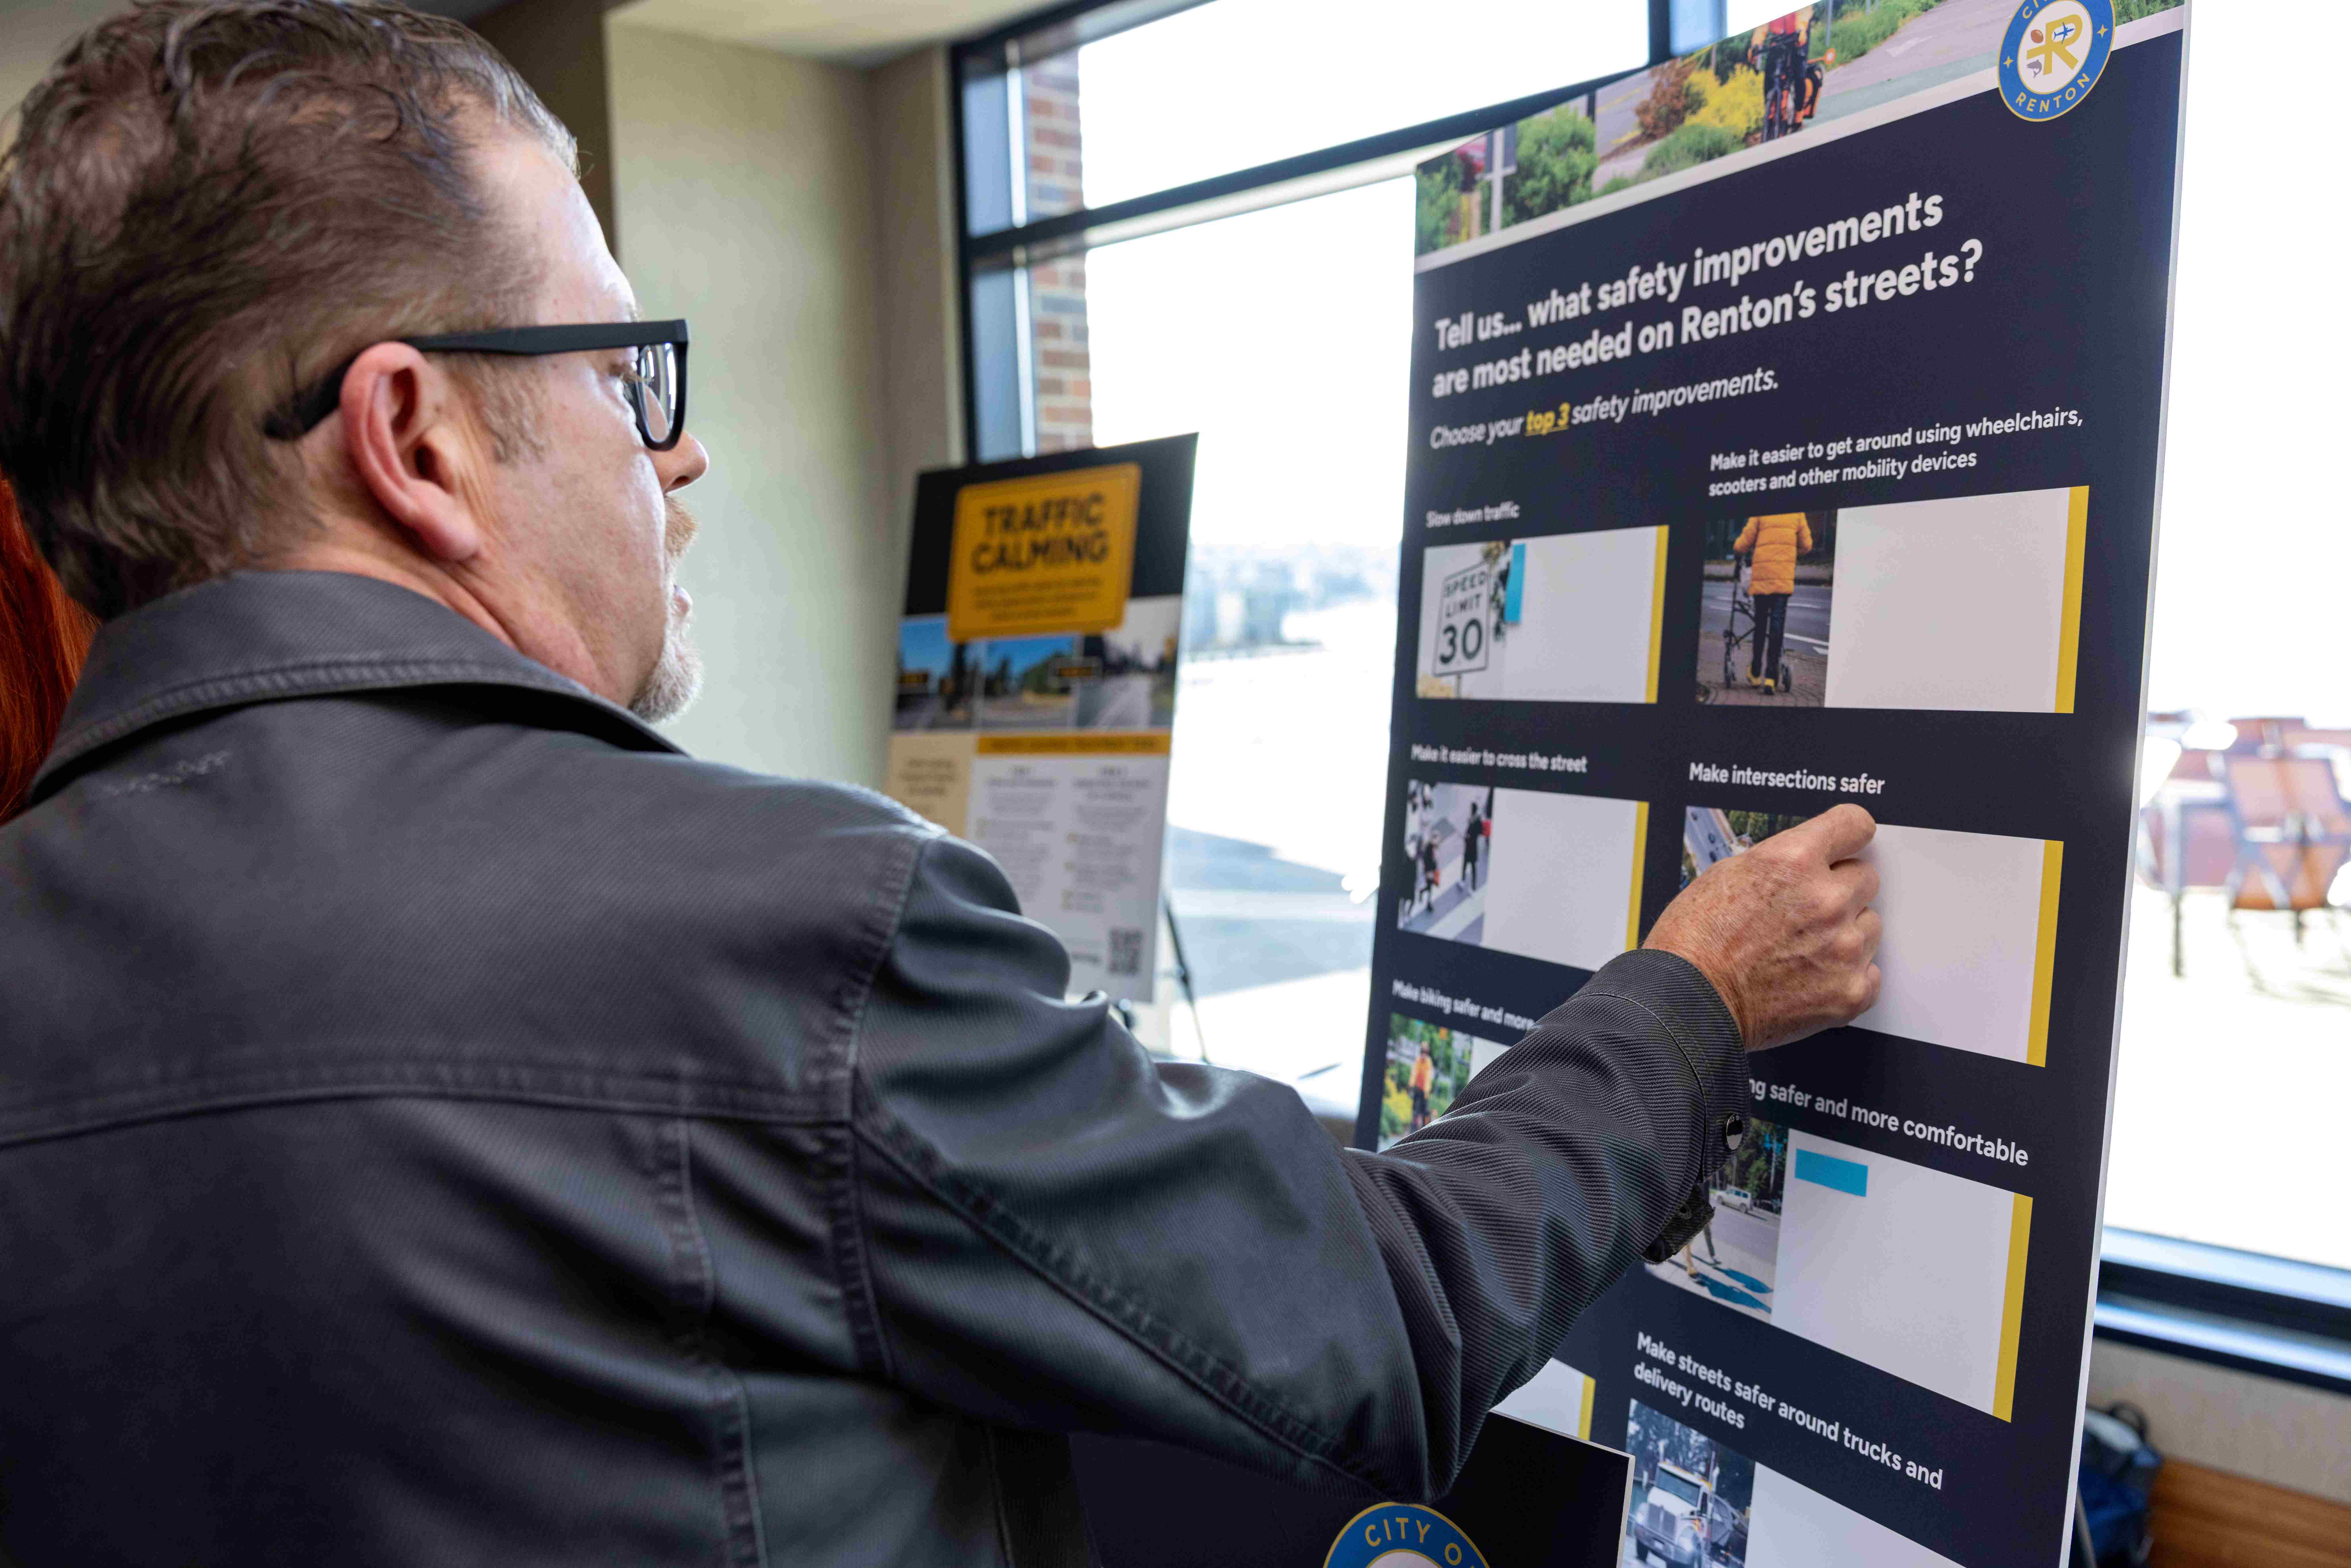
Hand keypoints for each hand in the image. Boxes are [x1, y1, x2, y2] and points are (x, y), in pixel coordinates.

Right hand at [1645, 803, 1881, 1049]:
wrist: (1687, 1005)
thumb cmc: (1695, 943)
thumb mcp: (1728, 874)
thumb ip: (1783, 862)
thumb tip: (1814, 862)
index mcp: (1793, 861)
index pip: (1855, 825)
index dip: (1847, 835)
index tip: (1845, 844)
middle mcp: (1825, 901)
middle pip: (1867, 877)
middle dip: (1841, 888)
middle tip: (1807, 909)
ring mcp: (1842, 949)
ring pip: (1871, 924)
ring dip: (1845, 932)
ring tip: (1804, 948)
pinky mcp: (1849, 992)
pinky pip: (1871, 971)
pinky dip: (1848, 974)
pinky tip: (1814, 975)